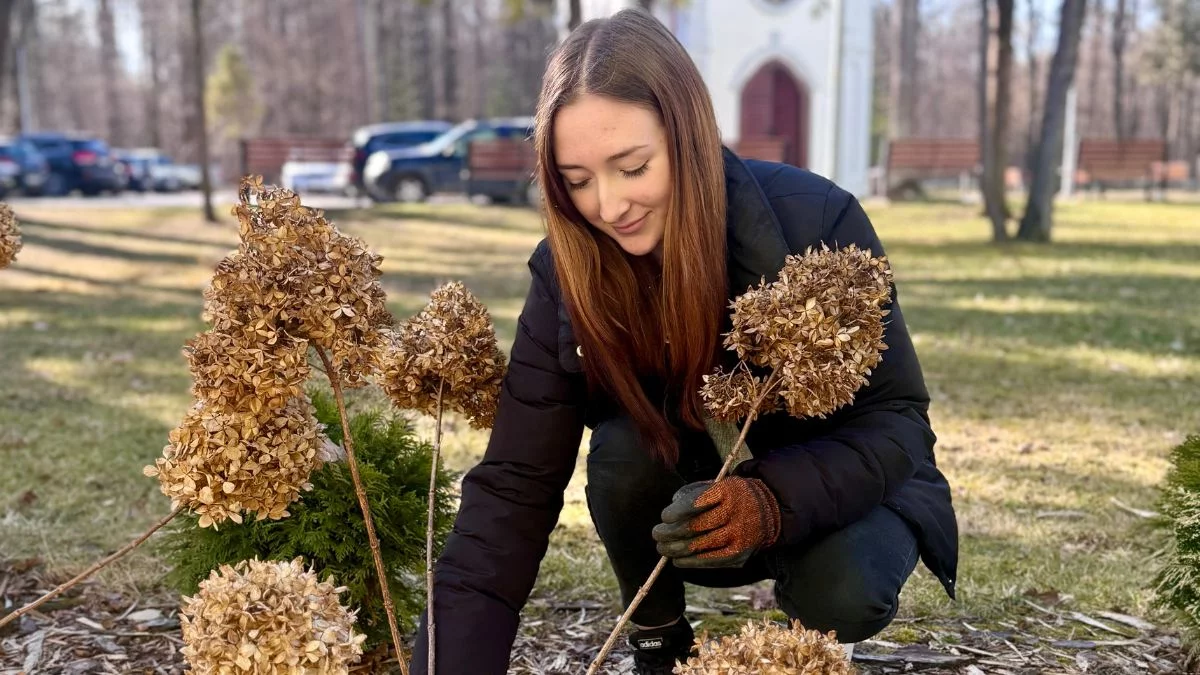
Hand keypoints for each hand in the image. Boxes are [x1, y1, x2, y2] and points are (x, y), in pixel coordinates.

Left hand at [651, 476, 780, 567]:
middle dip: (670, 533)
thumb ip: (691, 493)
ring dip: (675, 549)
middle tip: (656, 534)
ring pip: (699, 546)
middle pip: (695, 527)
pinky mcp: (739, 555)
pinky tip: (677, 560)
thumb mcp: (716, 485)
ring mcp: (738, 536)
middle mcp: (735, 514)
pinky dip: (689, 562)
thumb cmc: (730, 496)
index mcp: (727, 491)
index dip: (677, 512)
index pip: (697, 503)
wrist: (767, 511)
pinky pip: (709, 561)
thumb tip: (670, 511)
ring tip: (662, 547)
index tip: (664, 517)